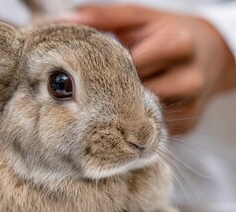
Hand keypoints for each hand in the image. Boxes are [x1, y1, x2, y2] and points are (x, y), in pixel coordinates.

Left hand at [61, 5, 235, 134]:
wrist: (212, 52)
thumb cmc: (168, 32)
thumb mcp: (139, 18)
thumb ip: (102, 17)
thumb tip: (64, 21)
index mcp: (176, 44)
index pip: (127, 66)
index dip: (104, 71)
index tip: (85, 75)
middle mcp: (188, 77)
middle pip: (134, 94)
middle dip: (112, 92)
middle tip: (93, 90)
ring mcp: (191, 103)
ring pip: (141, 116)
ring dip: (123, 110)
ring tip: (111, 101)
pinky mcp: (190, 123)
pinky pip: (153, 128)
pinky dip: (139, 122)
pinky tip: (130, 113)